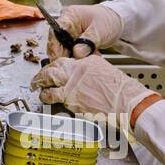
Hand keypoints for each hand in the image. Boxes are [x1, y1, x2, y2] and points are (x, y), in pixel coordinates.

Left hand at [30, 55, 154, 129]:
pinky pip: (58, 102)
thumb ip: (87, 68)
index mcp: (84, 63)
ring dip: (42, 91)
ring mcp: (73, 89)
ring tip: (40, 92)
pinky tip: (51, 103)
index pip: (61, 61)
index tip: (48, 68)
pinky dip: (53, 102)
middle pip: (50, 72)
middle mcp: (75, 73)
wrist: (127, 102)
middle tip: (36, 80)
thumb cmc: (120, 89)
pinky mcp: (73, 103)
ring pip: (49, 88)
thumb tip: (79, 69)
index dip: (52, 65)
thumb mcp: (103, 69)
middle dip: (41, 76)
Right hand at [46, 4, 122, 59]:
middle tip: (72, 65)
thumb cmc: (107, 20)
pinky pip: (71, 52)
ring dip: (72, 58)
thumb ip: (88, 41)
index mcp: (68, 16)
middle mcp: (66, 25)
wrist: (115, 21)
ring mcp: (69, 34)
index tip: (58, 59)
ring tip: (84, 61)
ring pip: (63, 49)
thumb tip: (77, 53)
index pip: (55, 32)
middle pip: (57, 42)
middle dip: (64, 55)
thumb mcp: (99, 30)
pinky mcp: (73, 42)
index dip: (54, 46)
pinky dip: (78, 58)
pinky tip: (87, 58)